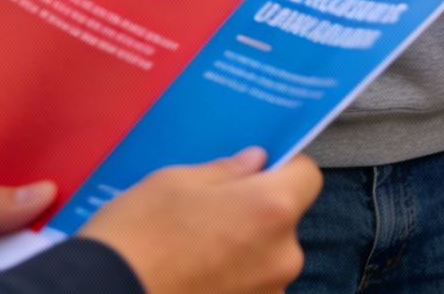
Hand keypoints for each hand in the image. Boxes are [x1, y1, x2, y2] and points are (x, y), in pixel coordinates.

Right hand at [80, 147, 322, 292]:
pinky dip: (229, 281)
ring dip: (242, 252)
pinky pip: (248, 288)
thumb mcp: (174, 181)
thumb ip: (226, 171)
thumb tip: (255, 162)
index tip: (254, 171)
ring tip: (193, 251)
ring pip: (266, 260)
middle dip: (257, 214)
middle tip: (210, 214)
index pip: (307, 177)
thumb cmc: (136, 234)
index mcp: (272, 210)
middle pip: (284, 223)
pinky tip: (191, 276)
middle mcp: (283, 256)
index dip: (283, 169)